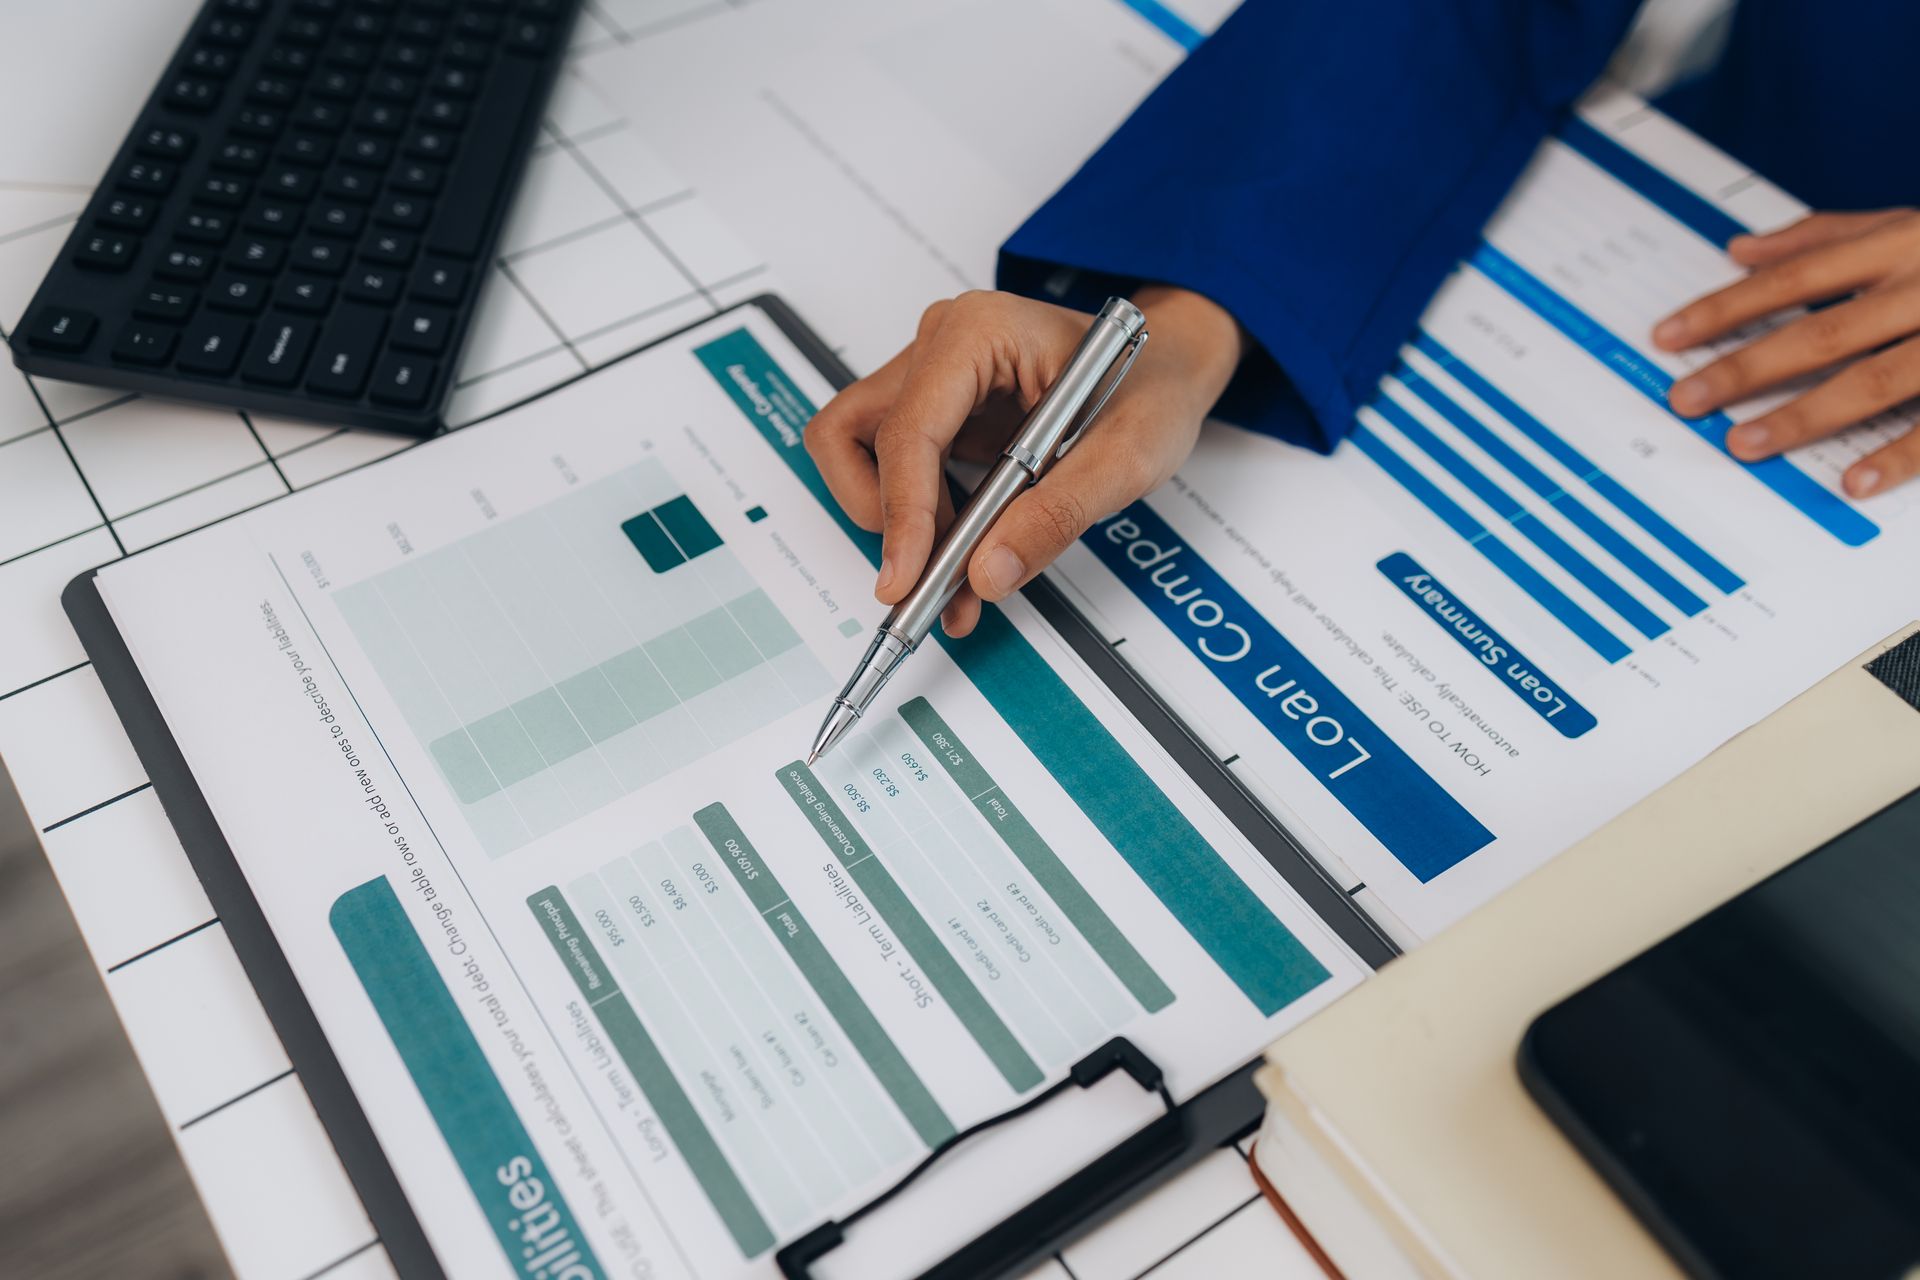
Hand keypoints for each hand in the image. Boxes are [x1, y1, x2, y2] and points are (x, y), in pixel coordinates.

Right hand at [804, 286, 1243, 636]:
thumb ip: (1058, 515)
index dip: (902, 512)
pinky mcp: (936, 419)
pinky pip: (896, 476)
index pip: (910, 429)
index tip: (907, 579)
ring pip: (857, 455)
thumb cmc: (1152, 388)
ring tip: (946, 580)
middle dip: (885, 518)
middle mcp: (940, 347)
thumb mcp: (1128, 456)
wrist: (1168, 369)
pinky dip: (915, 527)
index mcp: (981, 332)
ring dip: (890, 524)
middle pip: (855, 436)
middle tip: (928, 584)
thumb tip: (987, 573)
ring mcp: (930, 381)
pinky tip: (956, 567)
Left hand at [1653, 209, 1919, 496]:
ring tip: (1745, 443)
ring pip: (1877, 378)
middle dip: (1748, 367)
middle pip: (1823, 331)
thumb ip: (1826, 236)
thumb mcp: (1908, 224)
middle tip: (1686, 399)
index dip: (1726, 307)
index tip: (1668, 336)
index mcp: (1903, 243)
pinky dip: (1900, 453)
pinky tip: (1852, 482)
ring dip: (1806, 414)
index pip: (1795, 278)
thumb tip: (1739, 249)